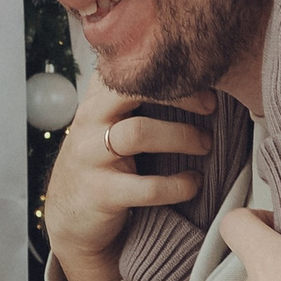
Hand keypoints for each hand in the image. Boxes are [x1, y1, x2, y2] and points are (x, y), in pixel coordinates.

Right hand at [42, 75, 216, 280]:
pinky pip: (146, 186)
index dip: (164, 65)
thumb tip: (194, 80)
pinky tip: (193, 183)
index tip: (199, 71)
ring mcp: (90, 156)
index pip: (126, 67)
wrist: (70, 215)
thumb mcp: (108, 125)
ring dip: (181, 137)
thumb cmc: (103, 163)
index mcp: (97, 100)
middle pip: (129, 90)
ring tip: (205, 144)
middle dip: (176, 94)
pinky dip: (178, 184)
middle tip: (210, 106)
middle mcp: (89, 121)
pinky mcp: (100, 192)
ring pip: (137, 133)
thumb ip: (134, 101)